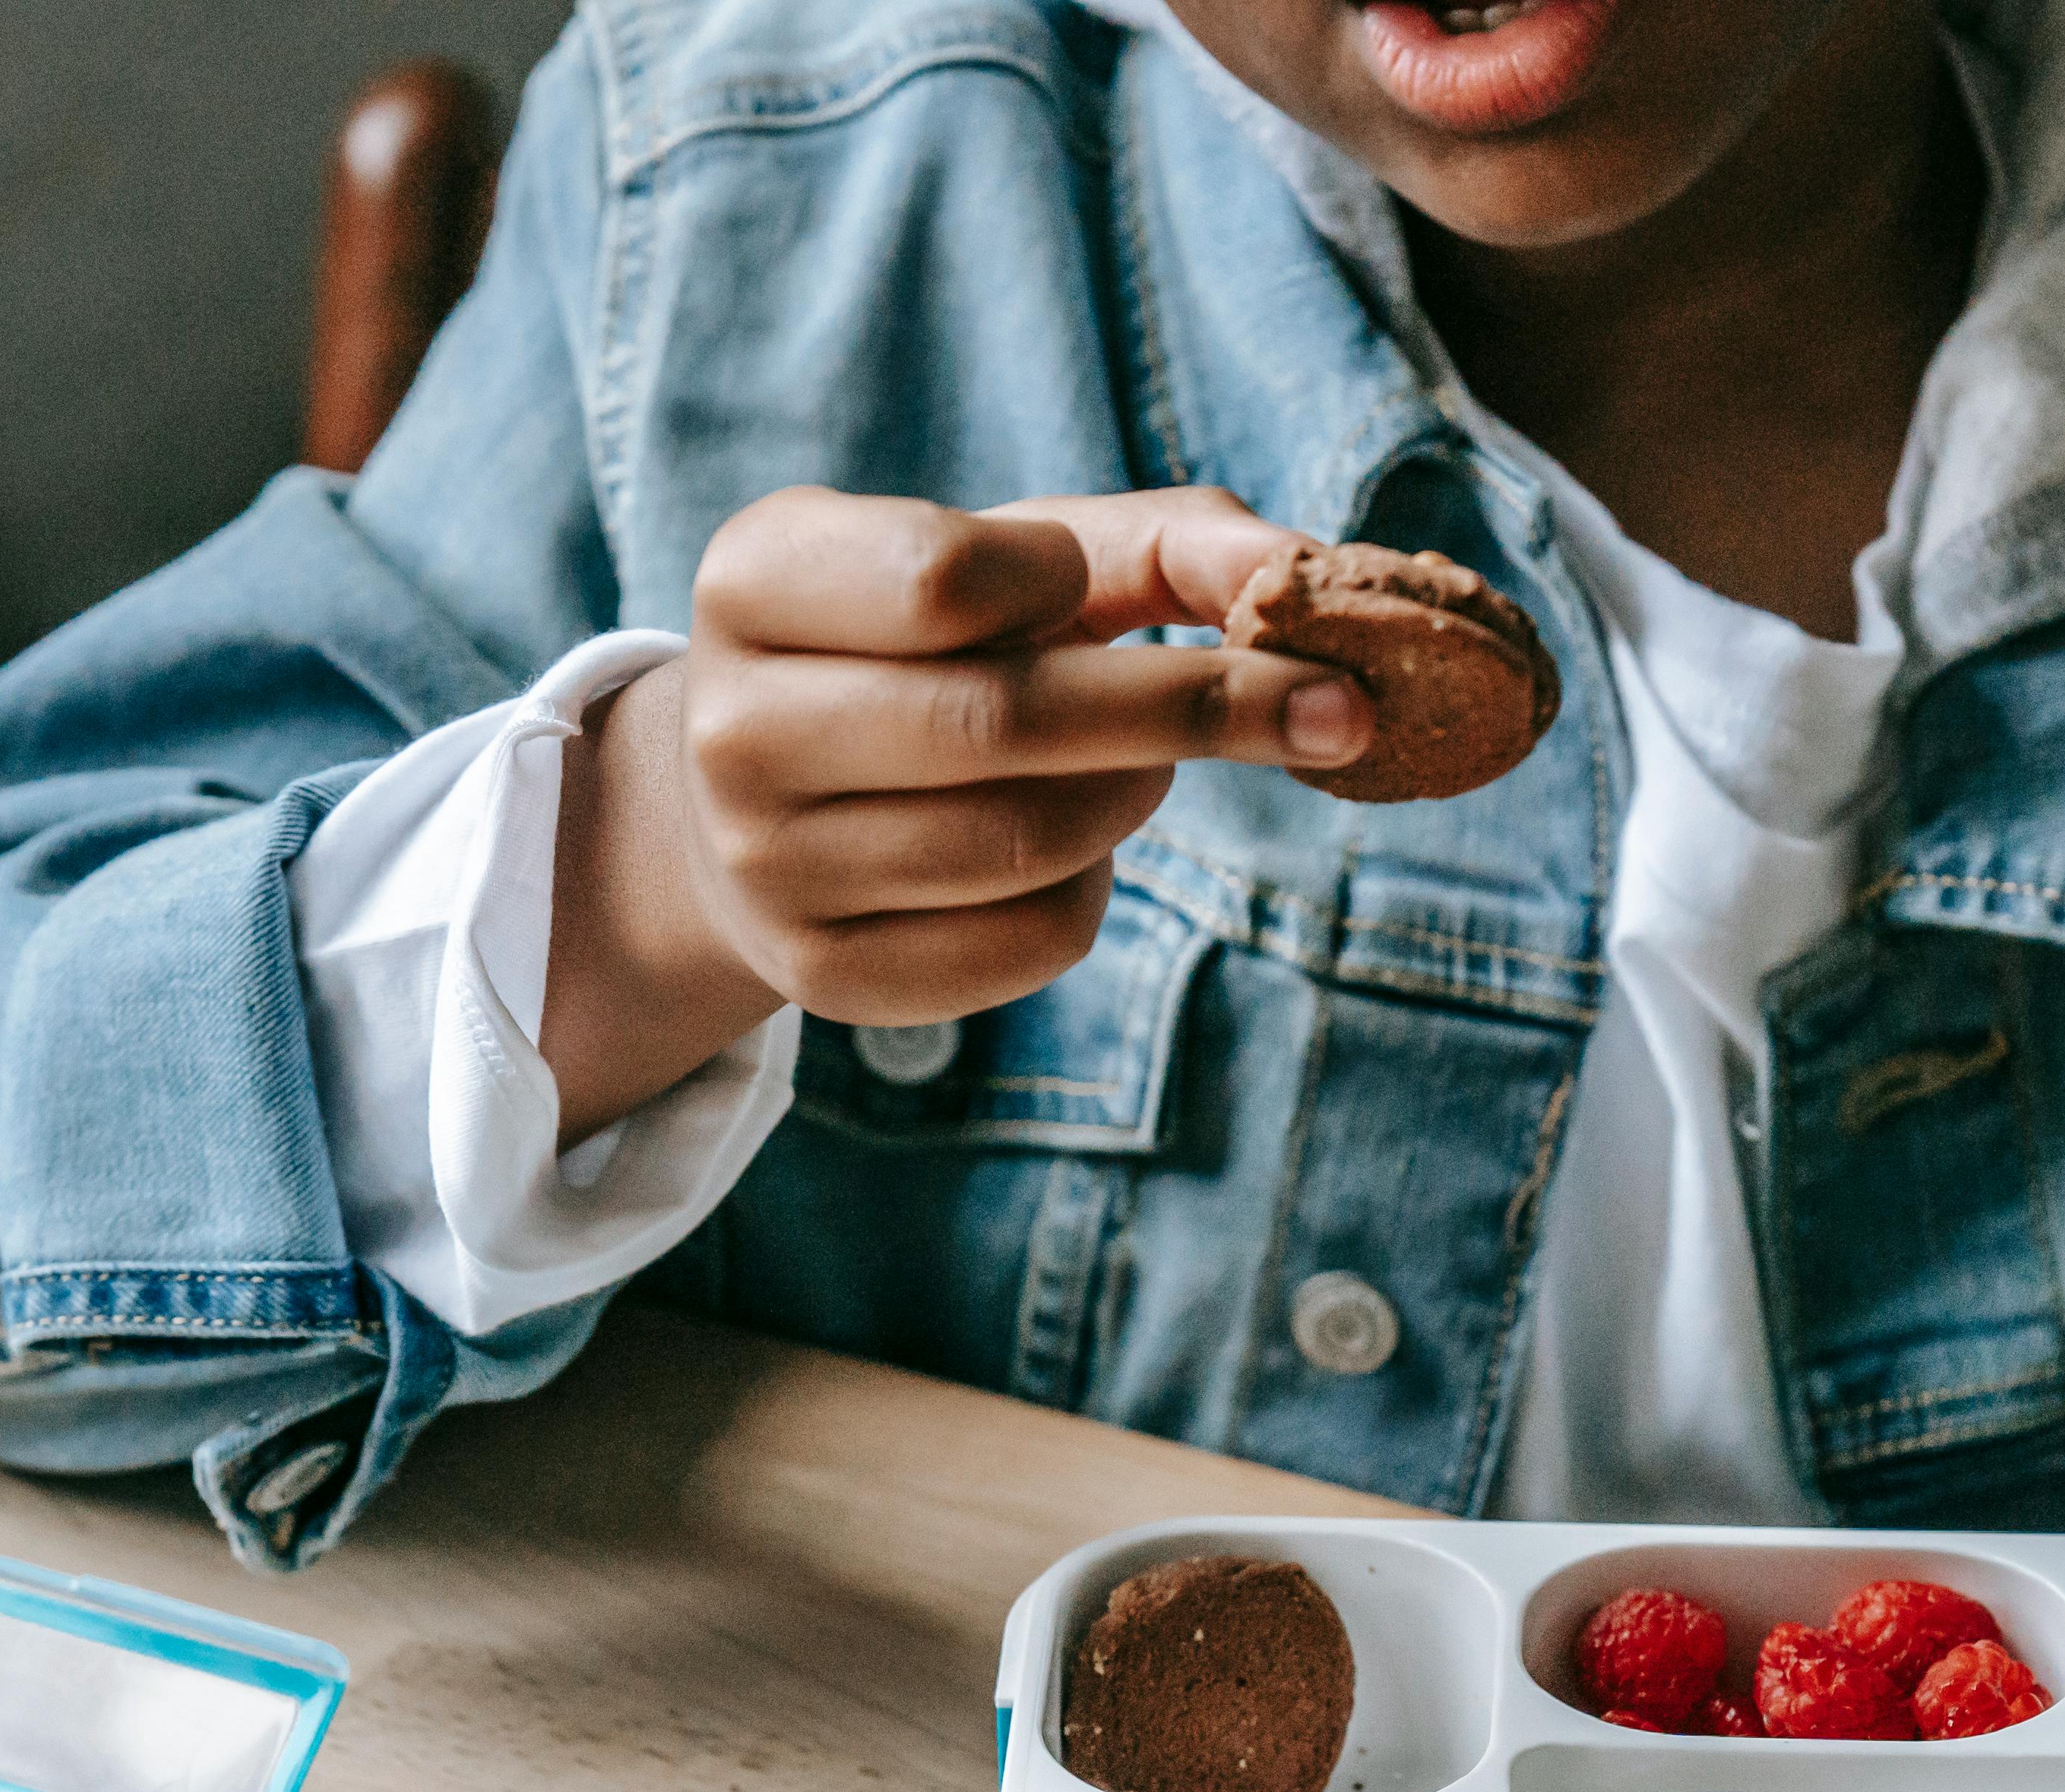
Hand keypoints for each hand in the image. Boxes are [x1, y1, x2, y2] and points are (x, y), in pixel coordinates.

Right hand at [543, 485, 1366, 1136]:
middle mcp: (734, 729)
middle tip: (1329, 705)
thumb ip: (1162, 542)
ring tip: (1143, 766)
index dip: (1059, 583)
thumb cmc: (924, 645)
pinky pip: (1026, 941)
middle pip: (1007, 722)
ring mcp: (768, 867)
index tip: (1103, 595)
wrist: (761, 799)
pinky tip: (1073, 848)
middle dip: (1197, 709)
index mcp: (754, 581)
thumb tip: (1300, 574)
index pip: (943, 577)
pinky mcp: (826, 977)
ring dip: (1139, 795)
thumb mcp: (1010, 559)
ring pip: (1029, 841)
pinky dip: (1094, 888)